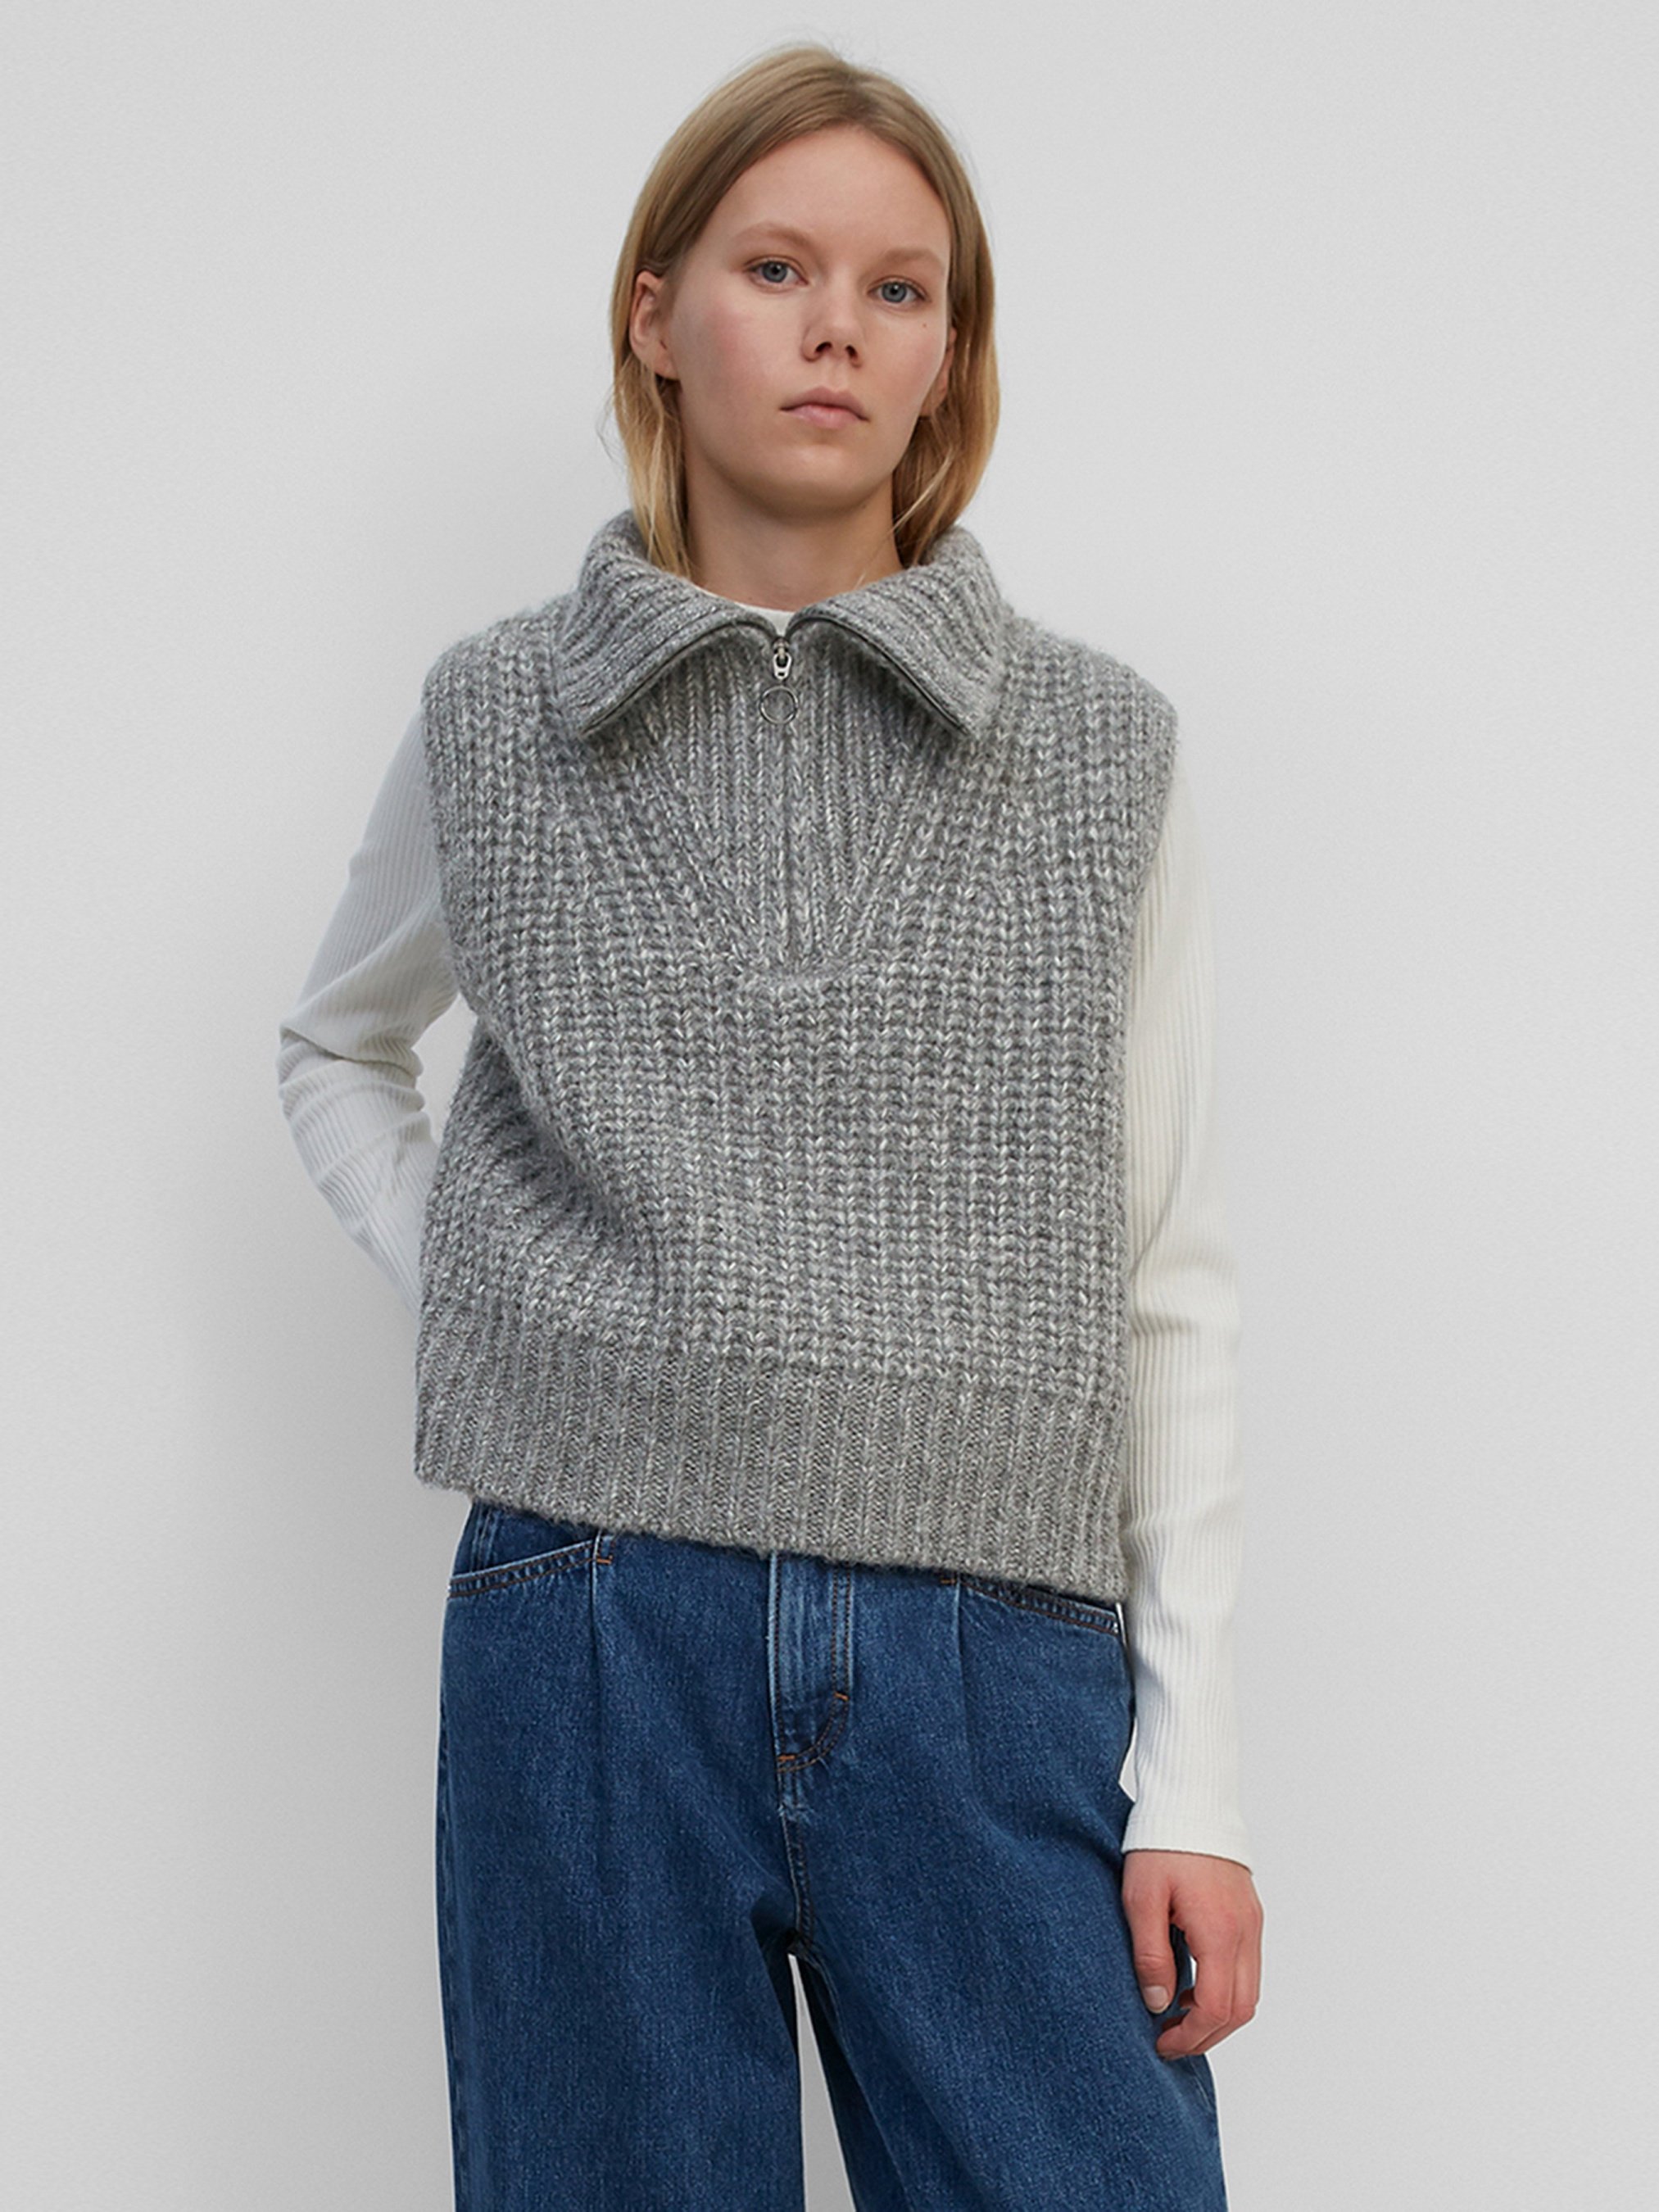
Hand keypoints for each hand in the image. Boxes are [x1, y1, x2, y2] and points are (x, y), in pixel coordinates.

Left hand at [1121, 1849, 1261, 2058]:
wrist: (1191, 1800)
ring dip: (1219, 2014)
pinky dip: (1226, 1988)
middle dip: (1207, 2034)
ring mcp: (1253, 1923)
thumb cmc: (1161, 1844)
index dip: (1190, 2036)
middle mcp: (1246, 1932)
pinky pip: (1248, 1968)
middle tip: (1170, 2039)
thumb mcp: (1142, 1900)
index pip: (1215, 2008)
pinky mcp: (1251, 1914)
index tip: (1161, 2041)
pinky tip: (1194, 1983)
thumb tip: (1158, 2005)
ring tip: (1179, 2015)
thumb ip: (1150, 1955)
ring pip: (1250, 1992)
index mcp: (1220, 1932)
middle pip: (1241, 2009)